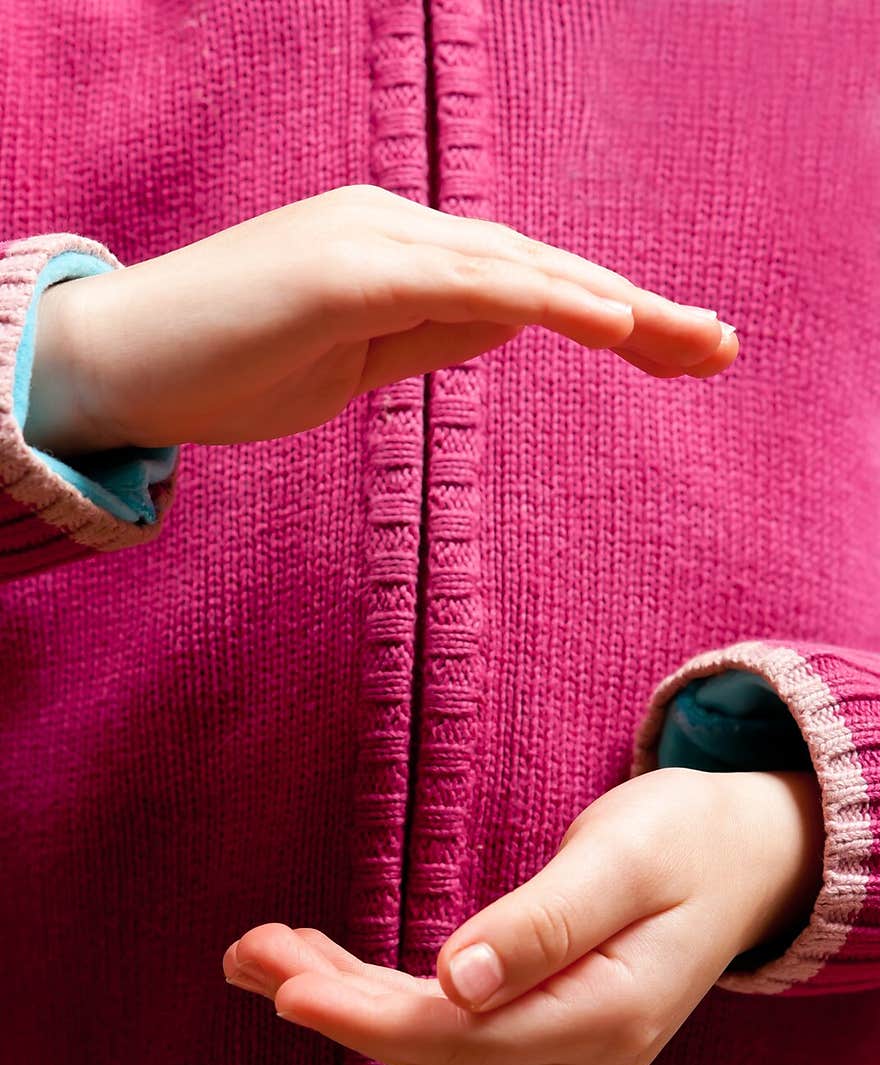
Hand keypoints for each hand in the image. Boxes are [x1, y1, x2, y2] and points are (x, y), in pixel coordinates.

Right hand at [26, 185, 736, 456]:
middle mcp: (397, 226)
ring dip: (617, 305)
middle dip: (640, 310)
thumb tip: (515, 319)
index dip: (607, 313)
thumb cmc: (227, 368)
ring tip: (697, 344)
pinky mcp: (346, 267)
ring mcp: (371, 238)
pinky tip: (617, 328)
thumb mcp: (357, 361)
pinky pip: (467, 282)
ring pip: (520, 267)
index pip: (525, 282)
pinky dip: (547, 302)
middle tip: (721, 350)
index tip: (677, 356)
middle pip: (542, 265)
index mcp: (399, 251)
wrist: (119, 366)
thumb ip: (434, 332)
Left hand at [223, 768, 822, 1064]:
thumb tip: (454, 982)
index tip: (282, 989)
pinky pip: (456, 1024)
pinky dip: (388, 997)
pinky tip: (332, 970)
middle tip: (246, 953)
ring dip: (349, 999)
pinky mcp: (553, 1025)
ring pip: (436, 1038)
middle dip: (335, 1005)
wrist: (752, 855)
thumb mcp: (623, 859)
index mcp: (603, 1017)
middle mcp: (583, 1053)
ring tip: (263, 953)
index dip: (363, 1019)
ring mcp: (569, 1048)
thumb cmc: (690, 837)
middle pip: (434, 1045)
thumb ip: (544, 923)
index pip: (457, 1038)